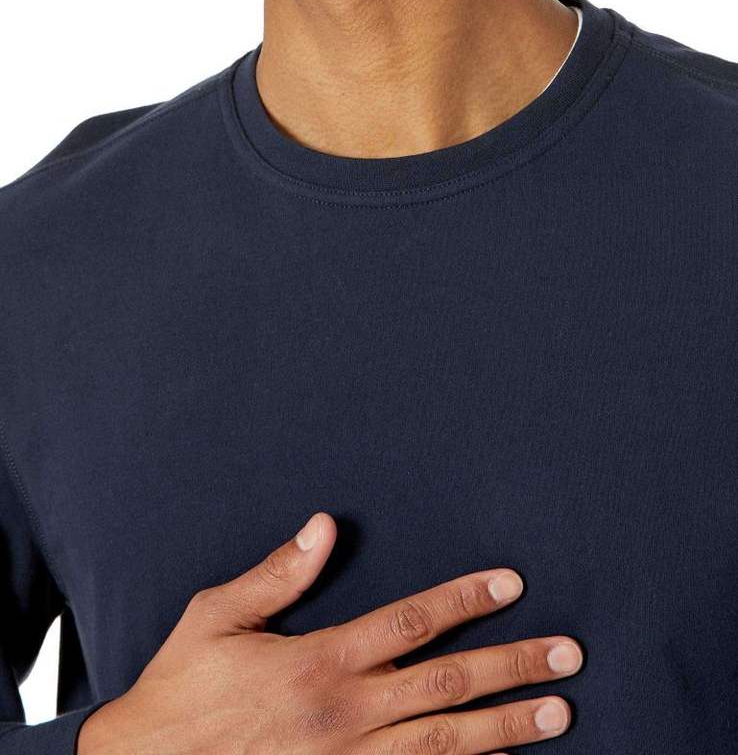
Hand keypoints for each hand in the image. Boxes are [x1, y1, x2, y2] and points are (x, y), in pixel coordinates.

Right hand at [76, 511, 581, 754]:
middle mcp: (345, 713)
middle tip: (568, 656)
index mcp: (320, 661)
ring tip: (559, 712)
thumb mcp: (217, 616)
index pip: (410, 621)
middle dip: (513, 666)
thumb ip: (277, 573)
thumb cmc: (183, 688)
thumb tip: (321, 525)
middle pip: (446, 684)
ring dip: (507, 726)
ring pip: (446, 743)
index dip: (465, 599)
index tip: (510, 584)